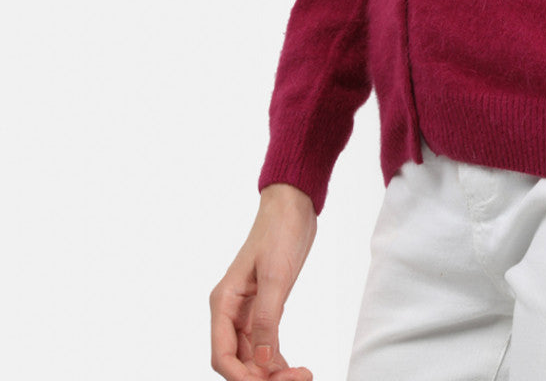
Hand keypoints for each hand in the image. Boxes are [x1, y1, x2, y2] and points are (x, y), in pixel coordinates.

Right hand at [210, 183, 317, 380]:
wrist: (293, 205)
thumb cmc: (279, 232)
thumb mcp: (275, 277)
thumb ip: (267, 320)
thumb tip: (263, 363)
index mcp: (223, 302)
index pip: (222, 355)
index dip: (241, 377)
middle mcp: (230, 310)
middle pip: (238, 360)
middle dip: (261, 376)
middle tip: (296, 378)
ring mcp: (247, 310)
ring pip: (252, 356)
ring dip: (271, 371)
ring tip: (301, 375)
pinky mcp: (265, 306)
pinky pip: (264, 344)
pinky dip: (276, 358)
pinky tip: (293, 366)